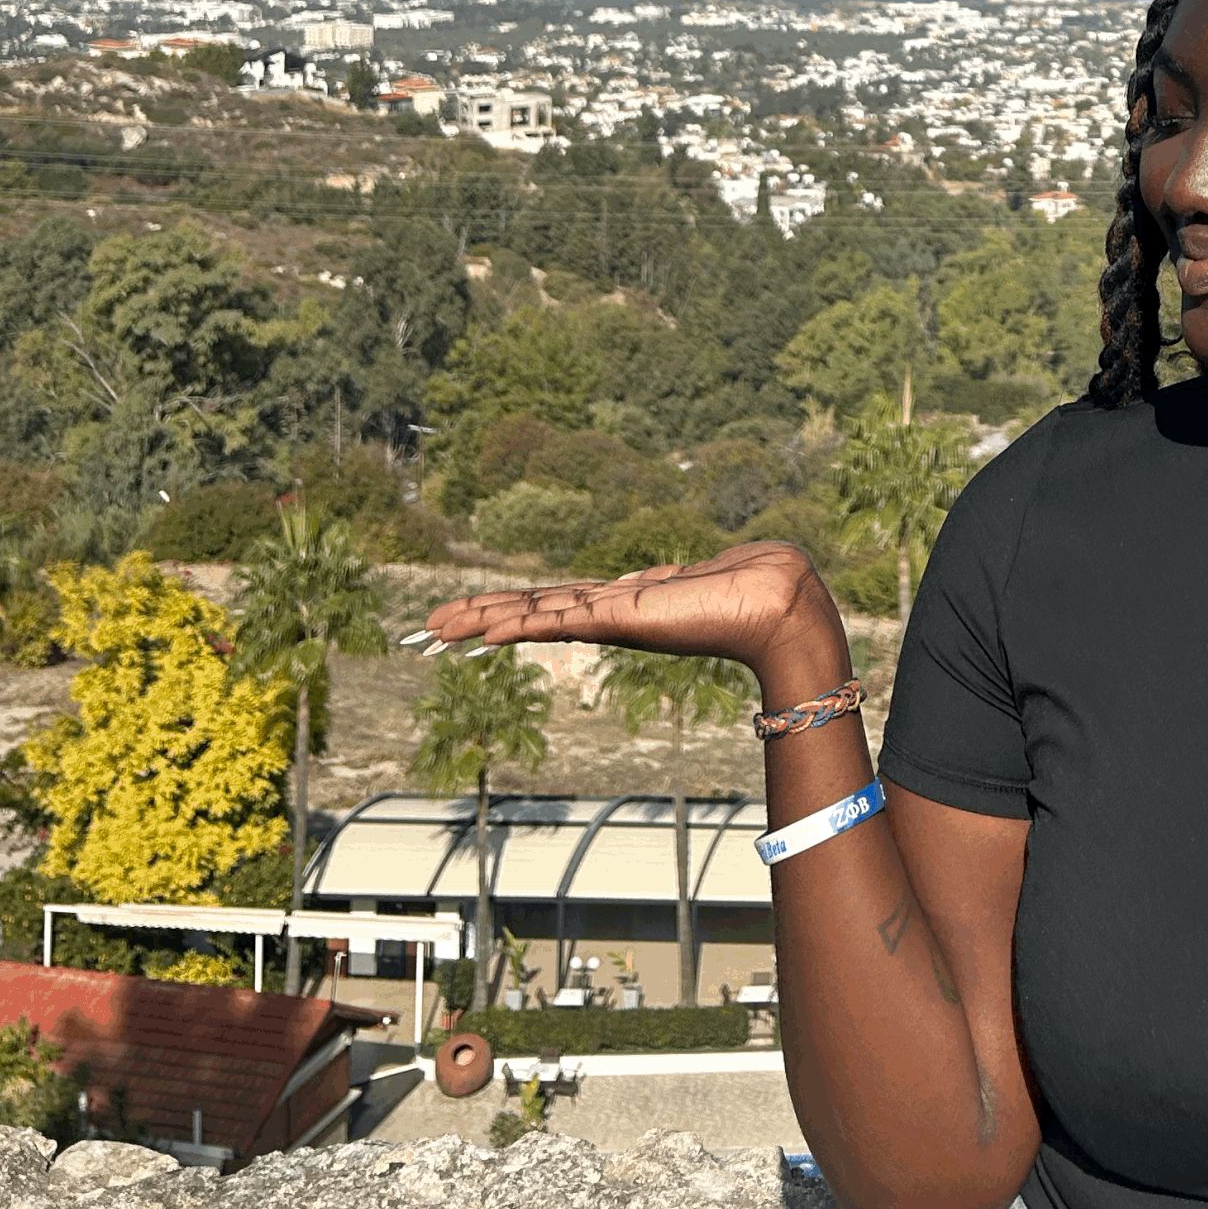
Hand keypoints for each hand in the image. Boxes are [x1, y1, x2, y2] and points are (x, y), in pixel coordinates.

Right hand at [415, 538, 840, 683]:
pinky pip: (559, 619)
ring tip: (438, 629)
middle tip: (428, 630)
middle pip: (532, 613)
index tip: (471, 617)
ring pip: (535, 616)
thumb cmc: (752, 586)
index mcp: (624, 603)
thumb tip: (661, 579)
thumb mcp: (694, 577)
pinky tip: (486, 631)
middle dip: (480, 619)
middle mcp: (611, 614)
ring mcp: (613, 618)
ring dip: (485, 621)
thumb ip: (669, 581)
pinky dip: (520, 624)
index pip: (554, 604)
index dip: (511, 609)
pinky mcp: (623, 618)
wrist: (778, 604)